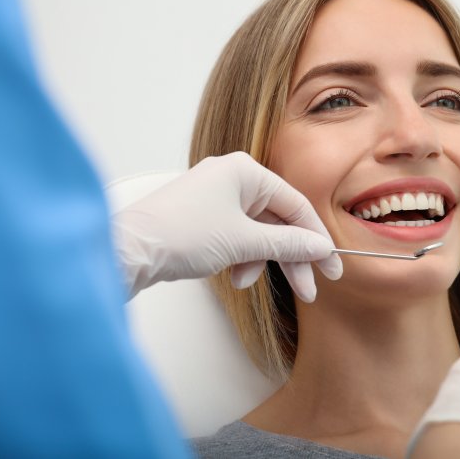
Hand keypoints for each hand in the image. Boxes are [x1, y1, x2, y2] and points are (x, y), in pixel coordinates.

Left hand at [113, 151, 341, 301]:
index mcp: (245, 171)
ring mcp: (215, 197)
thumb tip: (320, 248)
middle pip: (278, 221)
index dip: (316, 239)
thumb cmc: (183, 235)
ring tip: (249, 285)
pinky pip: (237, 237)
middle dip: (292, 258)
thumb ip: (288, 244)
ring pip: (257, 232)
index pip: (295, 205)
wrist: (128, 251)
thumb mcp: (244, 242)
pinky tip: (234, 277)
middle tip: (310, 289)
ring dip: (261, 262)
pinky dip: (240, 258)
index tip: (331, 267)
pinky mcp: (203, 217)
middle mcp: (232, 178)